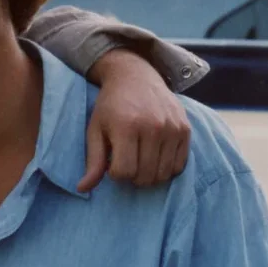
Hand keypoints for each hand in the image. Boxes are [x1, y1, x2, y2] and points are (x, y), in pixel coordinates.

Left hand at [78, 49, 190, 191]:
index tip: (112, 161)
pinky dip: (166, 168)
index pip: (123, 172)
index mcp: (126, 126)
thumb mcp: (95, 130)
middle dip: (132, 176)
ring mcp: (172, 128)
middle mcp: (153, 127)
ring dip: (150, 175)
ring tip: (140, 160)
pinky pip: (179, 166)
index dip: (115, 173)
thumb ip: (92, 161)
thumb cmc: (110, 106)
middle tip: (126, 162)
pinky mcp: (186, 129)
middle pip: (145, 176)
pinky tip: (155, 156)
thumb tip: (82, 189)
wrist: (136, 77)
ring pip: (163, 174)